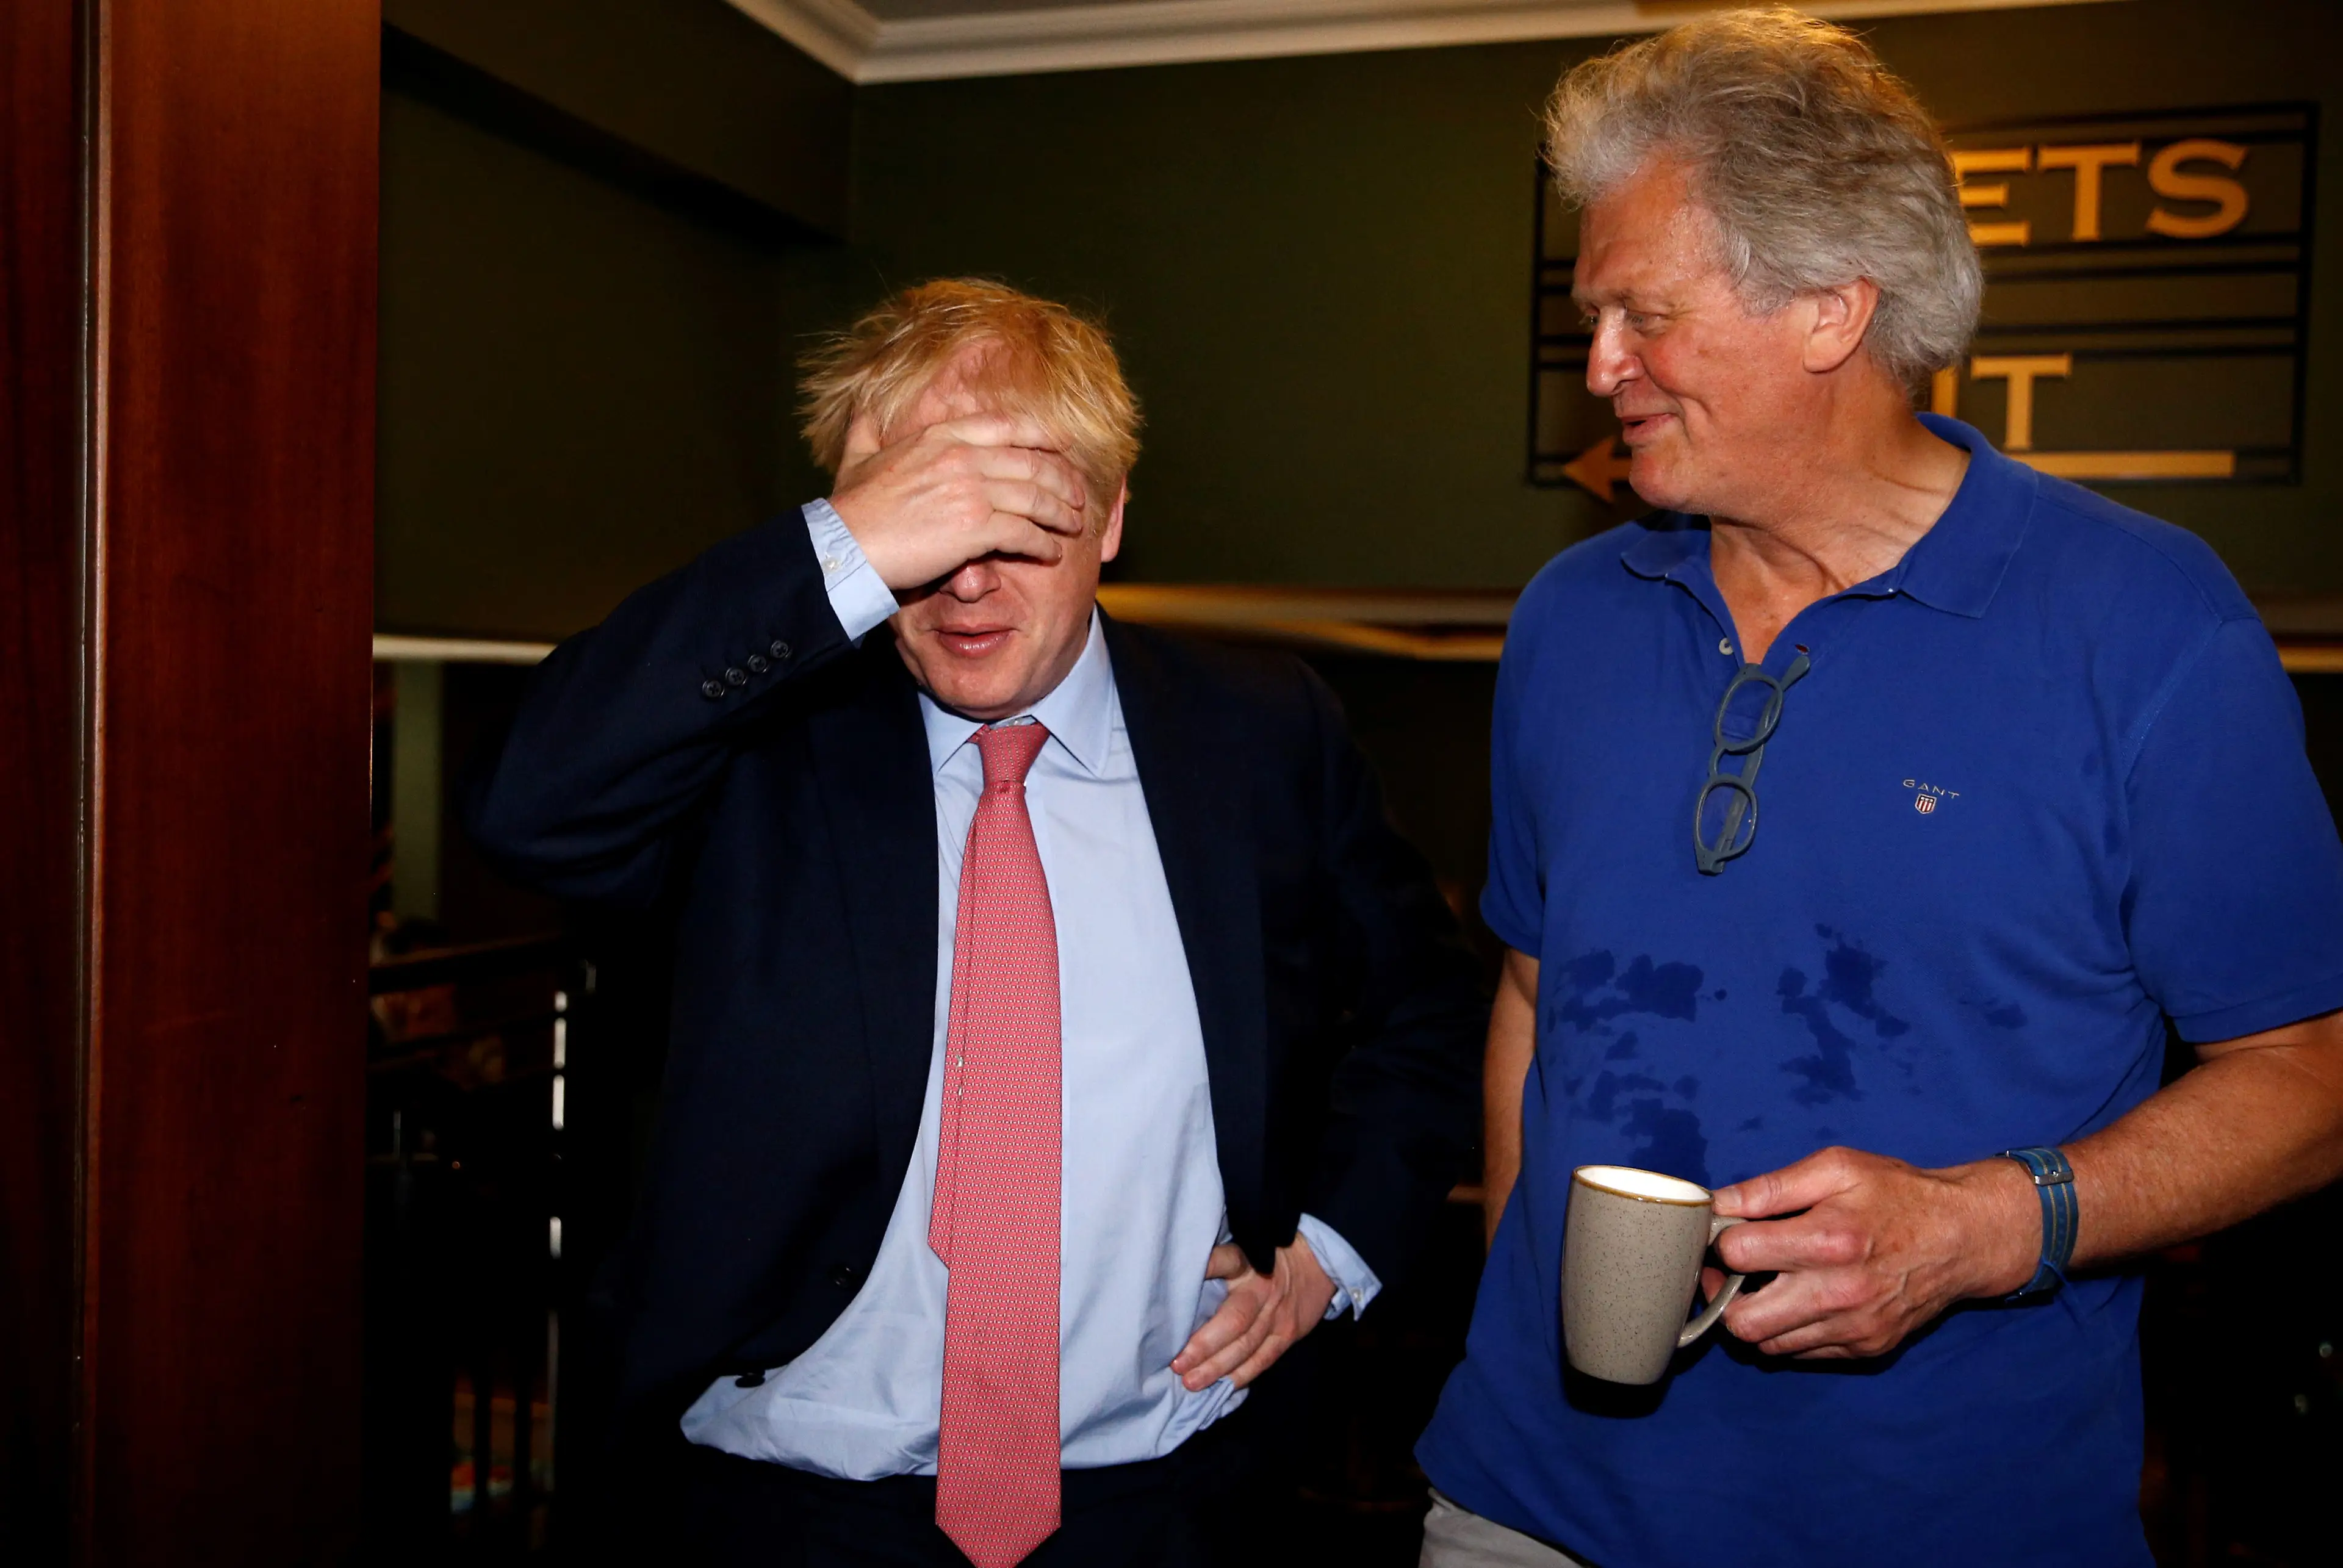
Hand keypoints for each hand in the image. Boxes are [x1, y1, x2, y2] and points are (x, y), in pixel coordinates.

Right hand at [827, 413, 1088, 590]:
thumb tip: (862, 412)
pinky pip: (1025, 533)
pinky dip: (1043, 544)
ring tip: (1073, 525)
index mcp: (942, 435)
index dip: (1043, 435)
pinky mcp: (976, 528)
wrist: (845, 545)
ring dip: (1061, 513)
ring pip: (1036, 497)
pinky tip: (1051, 553)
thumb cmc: (851, 507)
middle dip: (1063, 480)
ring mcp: (972, 491)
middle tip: (1078, 495)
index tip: (1063, 445)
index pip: (1008, 426)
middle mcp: (963, 456)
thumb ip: (866, 431)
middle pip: (1033, 462)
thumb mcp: (856, 457)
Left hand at [1170, 1235, 1337, 1391]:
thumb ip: (1219, 1263)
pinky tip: (1221, 1387)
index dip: (1205, 1269)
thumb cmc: (1268, 1256)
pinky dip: (1241, 1375)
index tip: (1176, 1281)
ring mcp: (1277, 1315)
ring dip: (1218, 1367)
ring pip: (1247, 1345)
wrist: (1316, 1263)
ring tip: (1191, 1382)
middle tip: (1178, 1364)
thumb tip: (1177, 1278)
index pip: (1226, 1261)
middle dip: (1205, 1345)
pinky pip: (1263, 1360)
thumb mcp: (1246, 1248)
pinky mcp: (1287, 1335)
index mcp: (1247, 1262)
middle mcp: (1261, 1289)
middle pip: (1235, 1319)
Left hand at [1706, 1146, 2039, 1358]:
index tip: (1727, 1232)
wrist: (1964, 1236)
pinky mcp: (1866, 1347)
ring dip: (1754, 1316)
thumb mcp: (1836, 1168)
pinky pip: (1801, 1353)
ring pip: (1767, 1344)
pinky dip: (1788, 1330)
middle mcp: (1839, 1292)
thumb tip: (1717, 1203)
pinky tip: (1798, 1299)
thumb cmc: (1898, 1194)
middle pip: (1742, 1321)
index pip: (1737, 1254)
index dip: (1721, 1240)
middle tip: (1729, 1271)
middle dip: (1723, 1294)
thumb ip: (1770, 1187)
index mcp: (1828, 1239)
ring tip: (1764, 1283)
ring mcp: (1854, 1327)